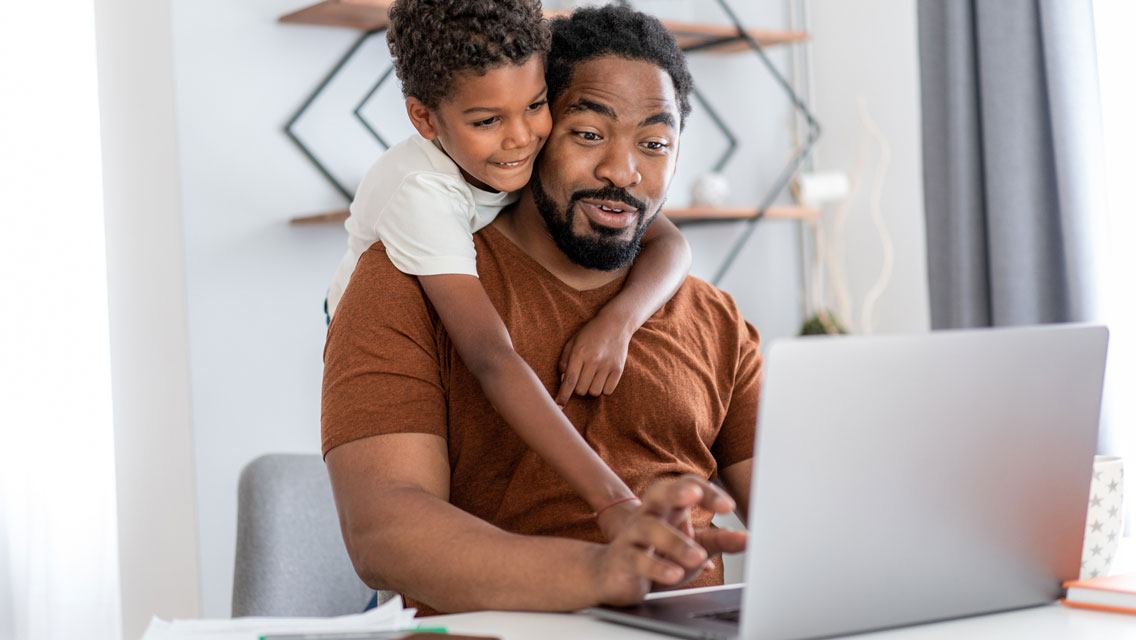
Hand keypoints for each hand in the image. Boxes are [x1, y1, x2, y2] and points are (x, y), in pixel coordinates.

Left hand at [556, 315, 632, 406]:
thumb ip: (564, 362)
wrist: (615, 324)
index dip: (563, 396)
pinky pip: (608, 391)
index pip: (569, 380)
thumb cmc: (590, 334)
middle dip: (577, 389)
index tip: (558, 406)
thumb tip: (563, 382)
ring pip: (594, 392)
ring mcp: (608, 365)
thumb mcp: (572, 343)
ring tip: (592, 377)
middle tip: (580, 378)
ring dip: (590, 389)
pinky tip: (602, 378)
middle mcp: (594, 360)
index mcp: (579, 352)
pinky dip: (603, 389)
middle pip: (581, 390)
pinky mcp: (619, 369)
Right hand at [589, 475, 745, 606]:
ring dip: (674, 542)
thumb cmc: (657, 555)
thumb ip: (721, 541)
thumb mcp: (694, 546)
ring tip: (697, 557)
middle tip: (693, 495)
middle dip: (675, 491)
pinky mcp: (623, 559)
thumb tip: (748, 538)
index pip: (687, 486)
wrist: (613, 574)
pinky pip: (638, 559)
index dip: (707, 492)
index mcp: (668, 507)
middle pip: (658, 493)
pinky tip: (675, 574)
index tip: (728, 507)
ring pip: (649, 528)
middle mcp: (648, 514)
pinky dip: (658, 567)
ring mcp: (633, 536)